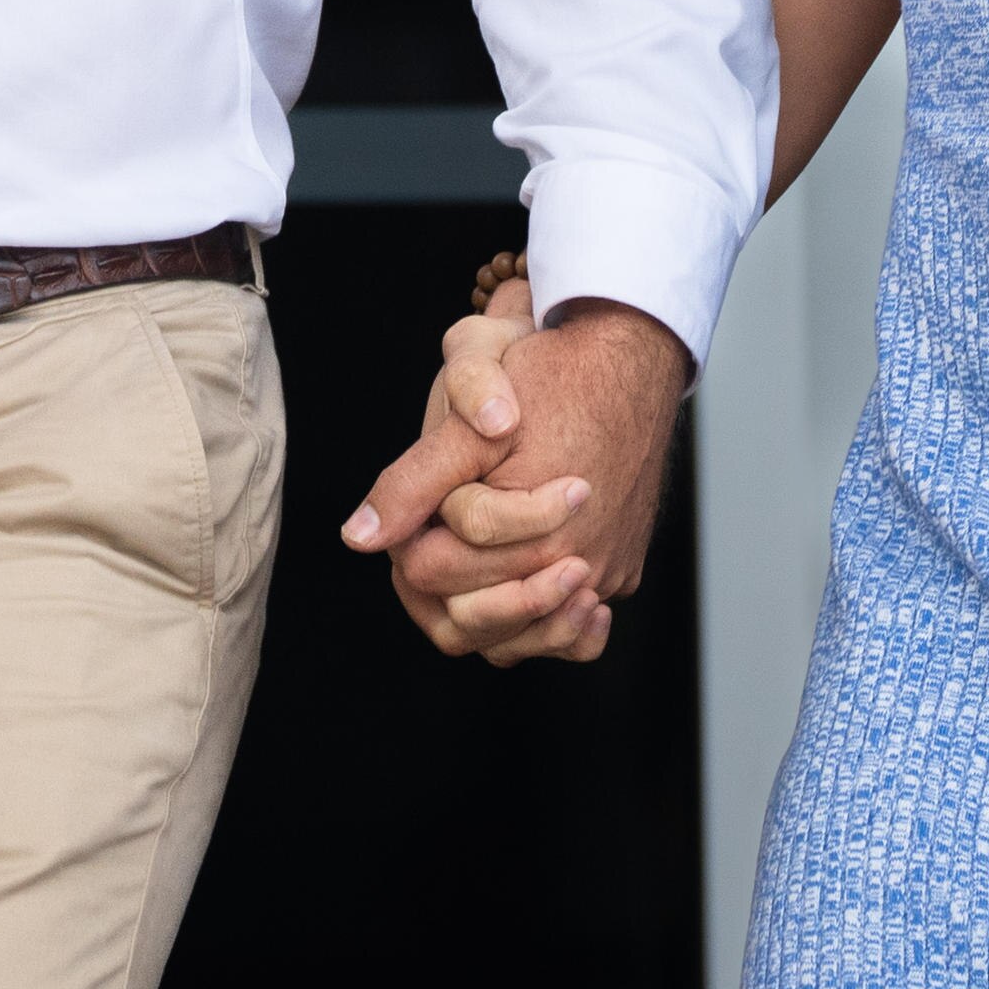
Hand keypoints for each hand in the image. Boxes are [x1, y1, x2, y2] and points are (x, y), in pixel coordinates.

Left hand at [345, 282, 685, 665]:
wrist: (629, 352)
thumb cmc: (546, 373)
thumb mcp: (463, 411)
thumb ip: (413, 481)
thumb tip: (359, 538)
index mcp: (523, 530)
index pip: (428, 571)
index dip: (413, 533)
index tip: (433, 499)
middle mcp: (573, 564)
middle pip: (474, 613)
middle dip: (448, 573)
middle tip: (448, 528)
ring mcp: (603, 571)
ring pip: (527, 635)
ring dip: (495, 613)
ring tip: (481, 568)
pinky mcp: (624, 569)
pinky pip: (576, 626)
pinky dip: (553, 622)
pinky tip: (531, 587)